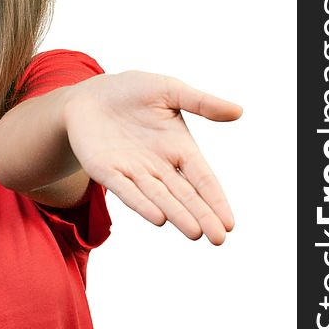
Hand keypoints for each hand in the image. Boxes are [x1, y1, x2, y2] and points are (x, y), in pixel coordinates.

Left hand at [64, 71, 241, 244]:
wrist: (88, 95)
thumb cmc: (131, 91)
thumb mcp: (169, 90)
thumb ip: (201, 102)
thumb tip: (239, 112)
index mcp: (178, 148)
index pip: (202, 178)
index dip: (215, 199)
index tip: (229, 223)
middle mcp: (158, 166)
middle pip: (184, 195)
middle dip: (201, 215)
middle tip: (218, 238)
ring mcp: (132, 171)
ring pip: (158, 197)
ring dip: (176, 214)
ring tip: (195, 232)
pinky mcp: (106, 171)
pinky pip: (125, 190)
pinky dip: (141, 203)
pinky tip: (157, 218)